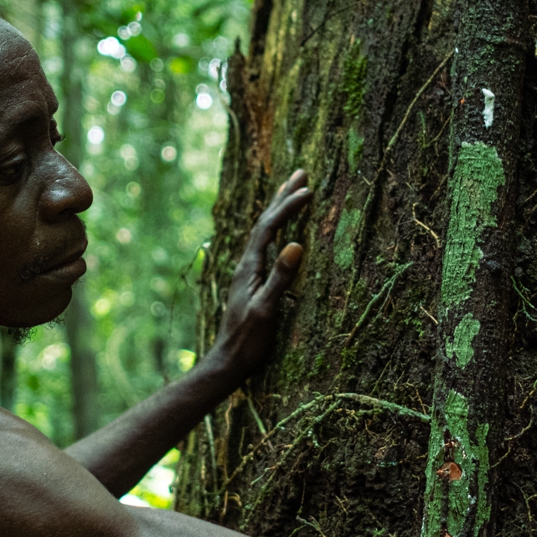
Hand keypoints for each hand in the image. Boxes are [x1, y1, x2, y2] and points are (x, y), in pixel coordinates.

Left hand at [205, 170, 312, 377]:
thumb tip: (296, 244)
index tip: (308, 191)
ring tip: (291, 192)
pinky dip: (276, 231)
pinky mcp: (252, 284)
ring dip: (278, 210)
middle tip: (300, 173)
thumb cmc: (247, 341)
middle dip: (282, 198)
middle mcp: (246, 265)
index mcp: (249, 268)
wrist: (227, 363)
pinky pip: (266, 247)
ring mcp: (248, 274)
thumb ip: (281, 278)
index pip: (269, 228)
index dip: (288, 208)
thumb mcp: (267, 310)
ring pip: (264, 233)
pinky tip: (280, 234)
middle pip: (264, 223)